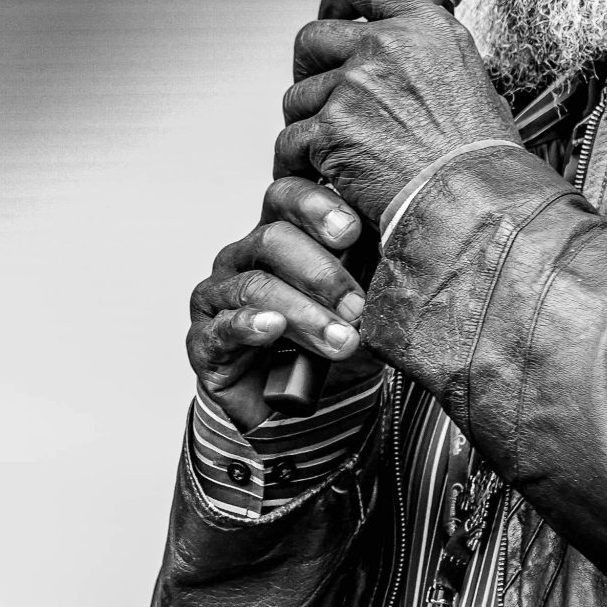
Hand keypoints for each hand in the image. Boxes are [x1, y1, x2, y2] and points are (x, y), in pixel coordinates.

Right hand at [187, 176, 383, 432]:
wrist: (301, 410)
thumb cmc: (331, 344)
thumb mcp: (362, 302)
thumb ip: (371, 270)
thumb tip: (401, 242)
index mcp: (281, 234)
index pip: (287, 197)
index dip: (316, 206)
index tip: (351, 231)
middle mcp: (244, 257)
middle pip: (272, 239)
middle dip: (321, 273)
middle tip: (357, 306)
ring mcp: (220, 296)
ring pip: (256, 286)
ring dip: (304, 314)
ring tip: (340, 341)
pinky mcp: (205, 340)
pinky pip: (224, 325)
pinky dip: (251, 326)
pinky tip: (274, 329)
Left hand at [276, 0, 519, 228]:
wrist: (476, 203)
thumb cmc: (481, 158)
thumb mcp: (471, 80)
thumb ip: (428, 55)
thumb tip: (402, 48)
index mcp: (425, 26)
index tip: (331, 15)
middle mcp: (386, 45)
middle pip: (313, 38)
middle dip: (308, 68)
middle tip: (317, 96)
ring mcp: (354, 86)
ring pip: (298, 95)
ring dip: (305, 123)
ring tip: (324, 152)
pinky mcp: (330, 130)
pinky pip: (291, 140)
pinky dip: (294, 163)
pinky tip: (309, 177)